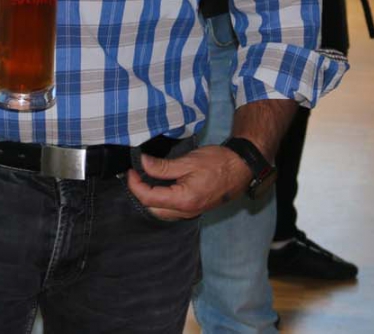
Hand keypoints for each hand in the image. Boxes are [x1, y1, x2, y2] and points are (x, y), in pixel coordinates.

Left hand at [126, 145, 253, 219]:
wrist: (241, 168)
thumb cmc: (218, 163)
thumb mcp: (188, 161)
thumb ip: (163, 166)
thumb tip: (142, 164)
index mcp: (183, 200)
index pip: (149, 199)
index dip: (135, 185)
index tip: (131, 171)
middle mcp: (186, 211)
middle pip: (153, 209)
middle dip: (141, 193)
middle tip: (137, 175)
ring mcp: (191, 212)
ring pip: (162, 212)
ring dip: (151, 199)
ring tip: (146, 179)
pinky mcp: (195, 208)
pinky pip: (172, 210)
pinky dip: (162, 201)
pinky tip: (162, 186)